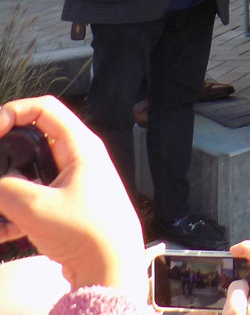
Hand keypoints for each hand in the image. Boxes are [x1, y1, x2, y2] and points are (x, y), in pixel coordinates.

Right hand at [0, 97, 146, 298]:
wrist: (111, 268)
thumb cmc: (89, 232)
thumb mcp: (35, 206)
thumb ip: (4, 187)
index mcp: (80, 146)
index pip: (44, 109)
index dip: (13, 112)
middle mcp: (78, 159)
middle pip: (31, 142)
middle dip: (4, 157)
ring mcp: (72, 184)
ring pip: (27, 176)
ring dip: (6, 192)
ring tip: (2, 213)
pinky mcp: (65, 208)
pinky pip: (30, 202)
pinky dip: (11, 214)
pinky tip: (3, 232)